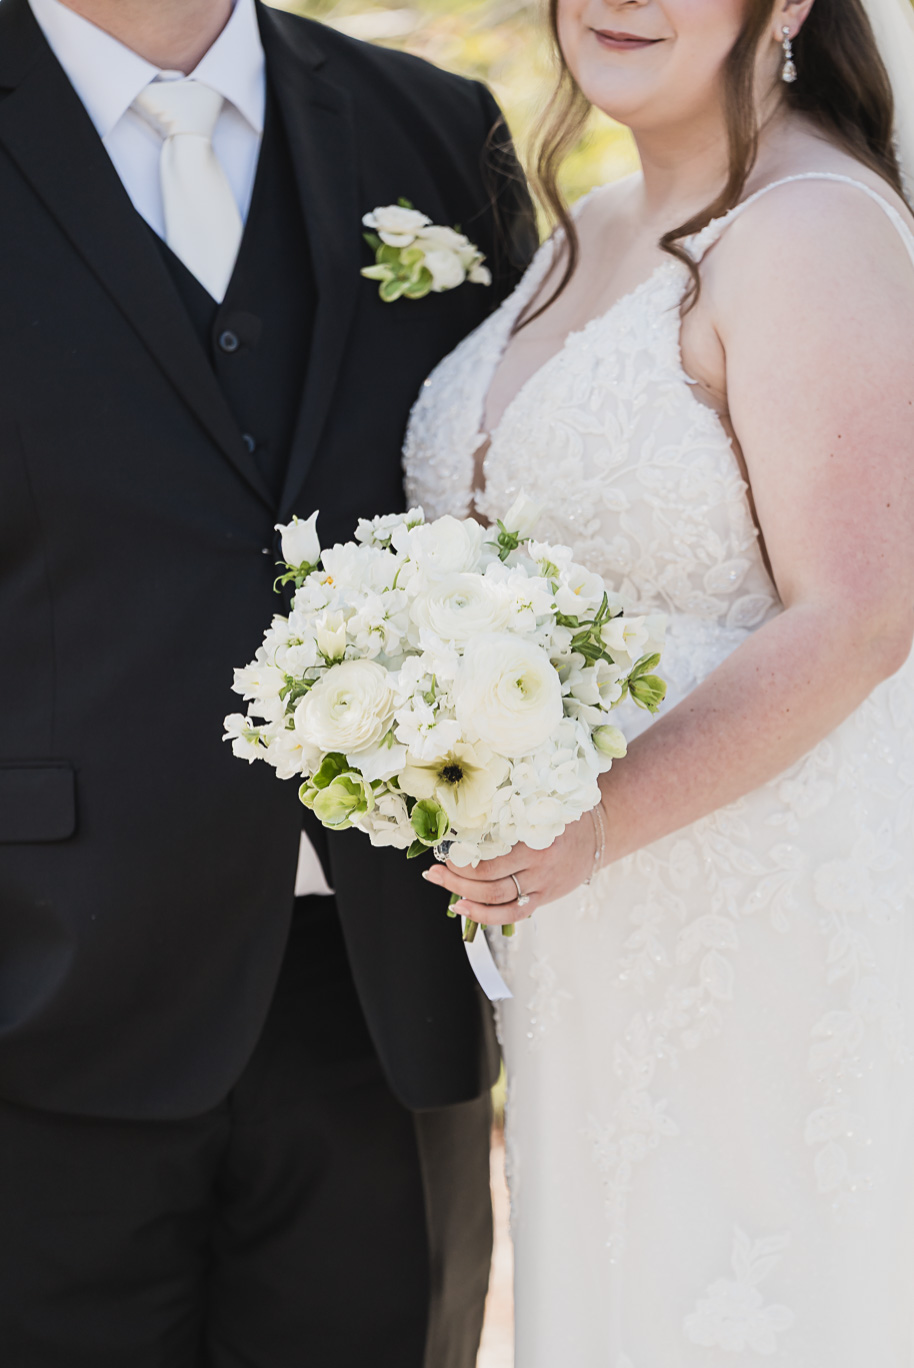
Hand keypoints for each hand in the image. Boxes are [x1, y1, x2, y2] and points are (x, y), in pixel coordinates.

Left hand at [422, 808, 599, 925]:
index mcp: (535, 841)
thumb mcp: (540, 806)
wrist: (599, 833)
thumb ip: (509, 812)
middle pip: (488, 884)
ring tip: (441, 885)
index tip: (443, 851)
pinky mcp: (542, 899)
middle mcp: (538, 868)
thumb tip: (466, 815)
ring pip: (496, 902)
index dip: (462, 860)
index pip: (490, 860)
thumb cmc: (563, 815)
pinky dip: (484, 915)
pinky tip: (463, 907)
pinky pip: (511, 915)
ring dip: (463, 896)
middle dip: (455, 879)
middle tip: (433, 871)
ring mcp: (540, 887)